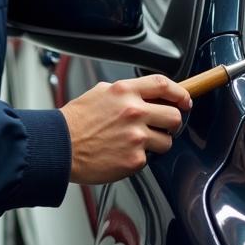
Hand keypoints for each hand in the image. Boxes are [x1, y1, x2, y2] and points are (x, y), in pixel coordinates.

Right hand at [60, 75, 191, 184]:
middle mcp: (134, 112)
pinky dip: (139, 158)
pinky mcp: (134, 159)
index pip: (164, 85)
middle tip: (163, 126)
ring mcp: (136, 137)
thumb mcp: (100, 92)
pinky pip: (149, 159)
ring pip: (167, 141)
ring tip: (137, 143)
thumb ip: (125, 92)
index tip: (185, 100)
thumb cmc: (75, 122)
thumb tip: (145, 94)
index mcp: (125, 92)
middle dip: (172, 123)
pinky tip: (123, 153)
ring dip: (157, 143)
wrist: (59, 147)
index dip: (180, 93)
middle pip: (174, 116)